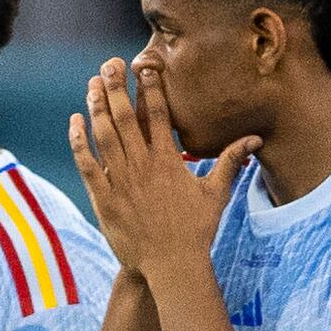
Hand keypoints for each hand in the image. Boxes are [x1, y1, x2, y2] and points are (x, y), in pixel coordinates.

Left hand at [67, 56, 253, 290]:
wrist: (172, 266)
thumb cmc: (196, 231)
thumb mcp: (216, 194)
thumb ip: (232, 162)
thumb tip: (255, 139)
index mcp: (168, 162)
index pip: (157, 116)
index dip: (150, 88)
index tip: (145, 66)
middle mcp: (143, 167)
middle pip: (125, 118)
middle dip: (117, 87)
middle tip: (110, 64)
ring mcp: (121, 182)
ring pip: (104, 136)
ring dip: (97, 107)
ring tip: (93, 83)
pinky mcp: (104, 198)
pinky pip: (87, 164)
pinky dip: (79, 142)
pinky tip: (75, 121)